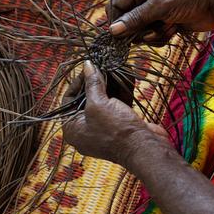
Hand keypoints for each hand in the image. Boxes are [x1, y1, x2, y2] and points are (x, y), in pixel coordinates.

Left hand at [62, 61, 177, 169]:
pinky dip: (122, 92)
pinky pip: (118, 105)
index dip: (78, 82)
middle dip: (98, 81)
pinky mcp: (121, 125)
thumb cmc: (115, 130)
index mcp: (73, 129)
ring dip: (112, 84)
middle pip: (88, 99)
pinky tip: (127, 77)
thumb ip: (92, 83)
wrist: (144, 148)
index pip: (69, 100)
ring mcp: (105, 128)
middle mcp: (86, 129)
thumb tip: (87, 65)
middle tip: (104, 66)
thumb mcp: (99, 104)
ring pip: (106, 101)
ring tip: (117, 68)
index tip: (89, 68)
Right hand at [107, 0, 213, 44]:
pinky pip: (152, 37)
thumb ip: (136, 18)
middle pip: (126, 21)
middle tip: (150, 31)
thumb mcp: (160, 6)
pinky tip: (174, 29)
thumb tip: (113, 30)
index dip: (115, 20)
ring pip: (140, 32)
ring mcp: (154, 12)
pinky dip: (161, 37)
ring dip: (153, 34)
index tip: (117, 36)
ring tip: (168, 26)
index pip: (116, 4)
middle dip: (138, 30)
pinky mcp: (163, 24)